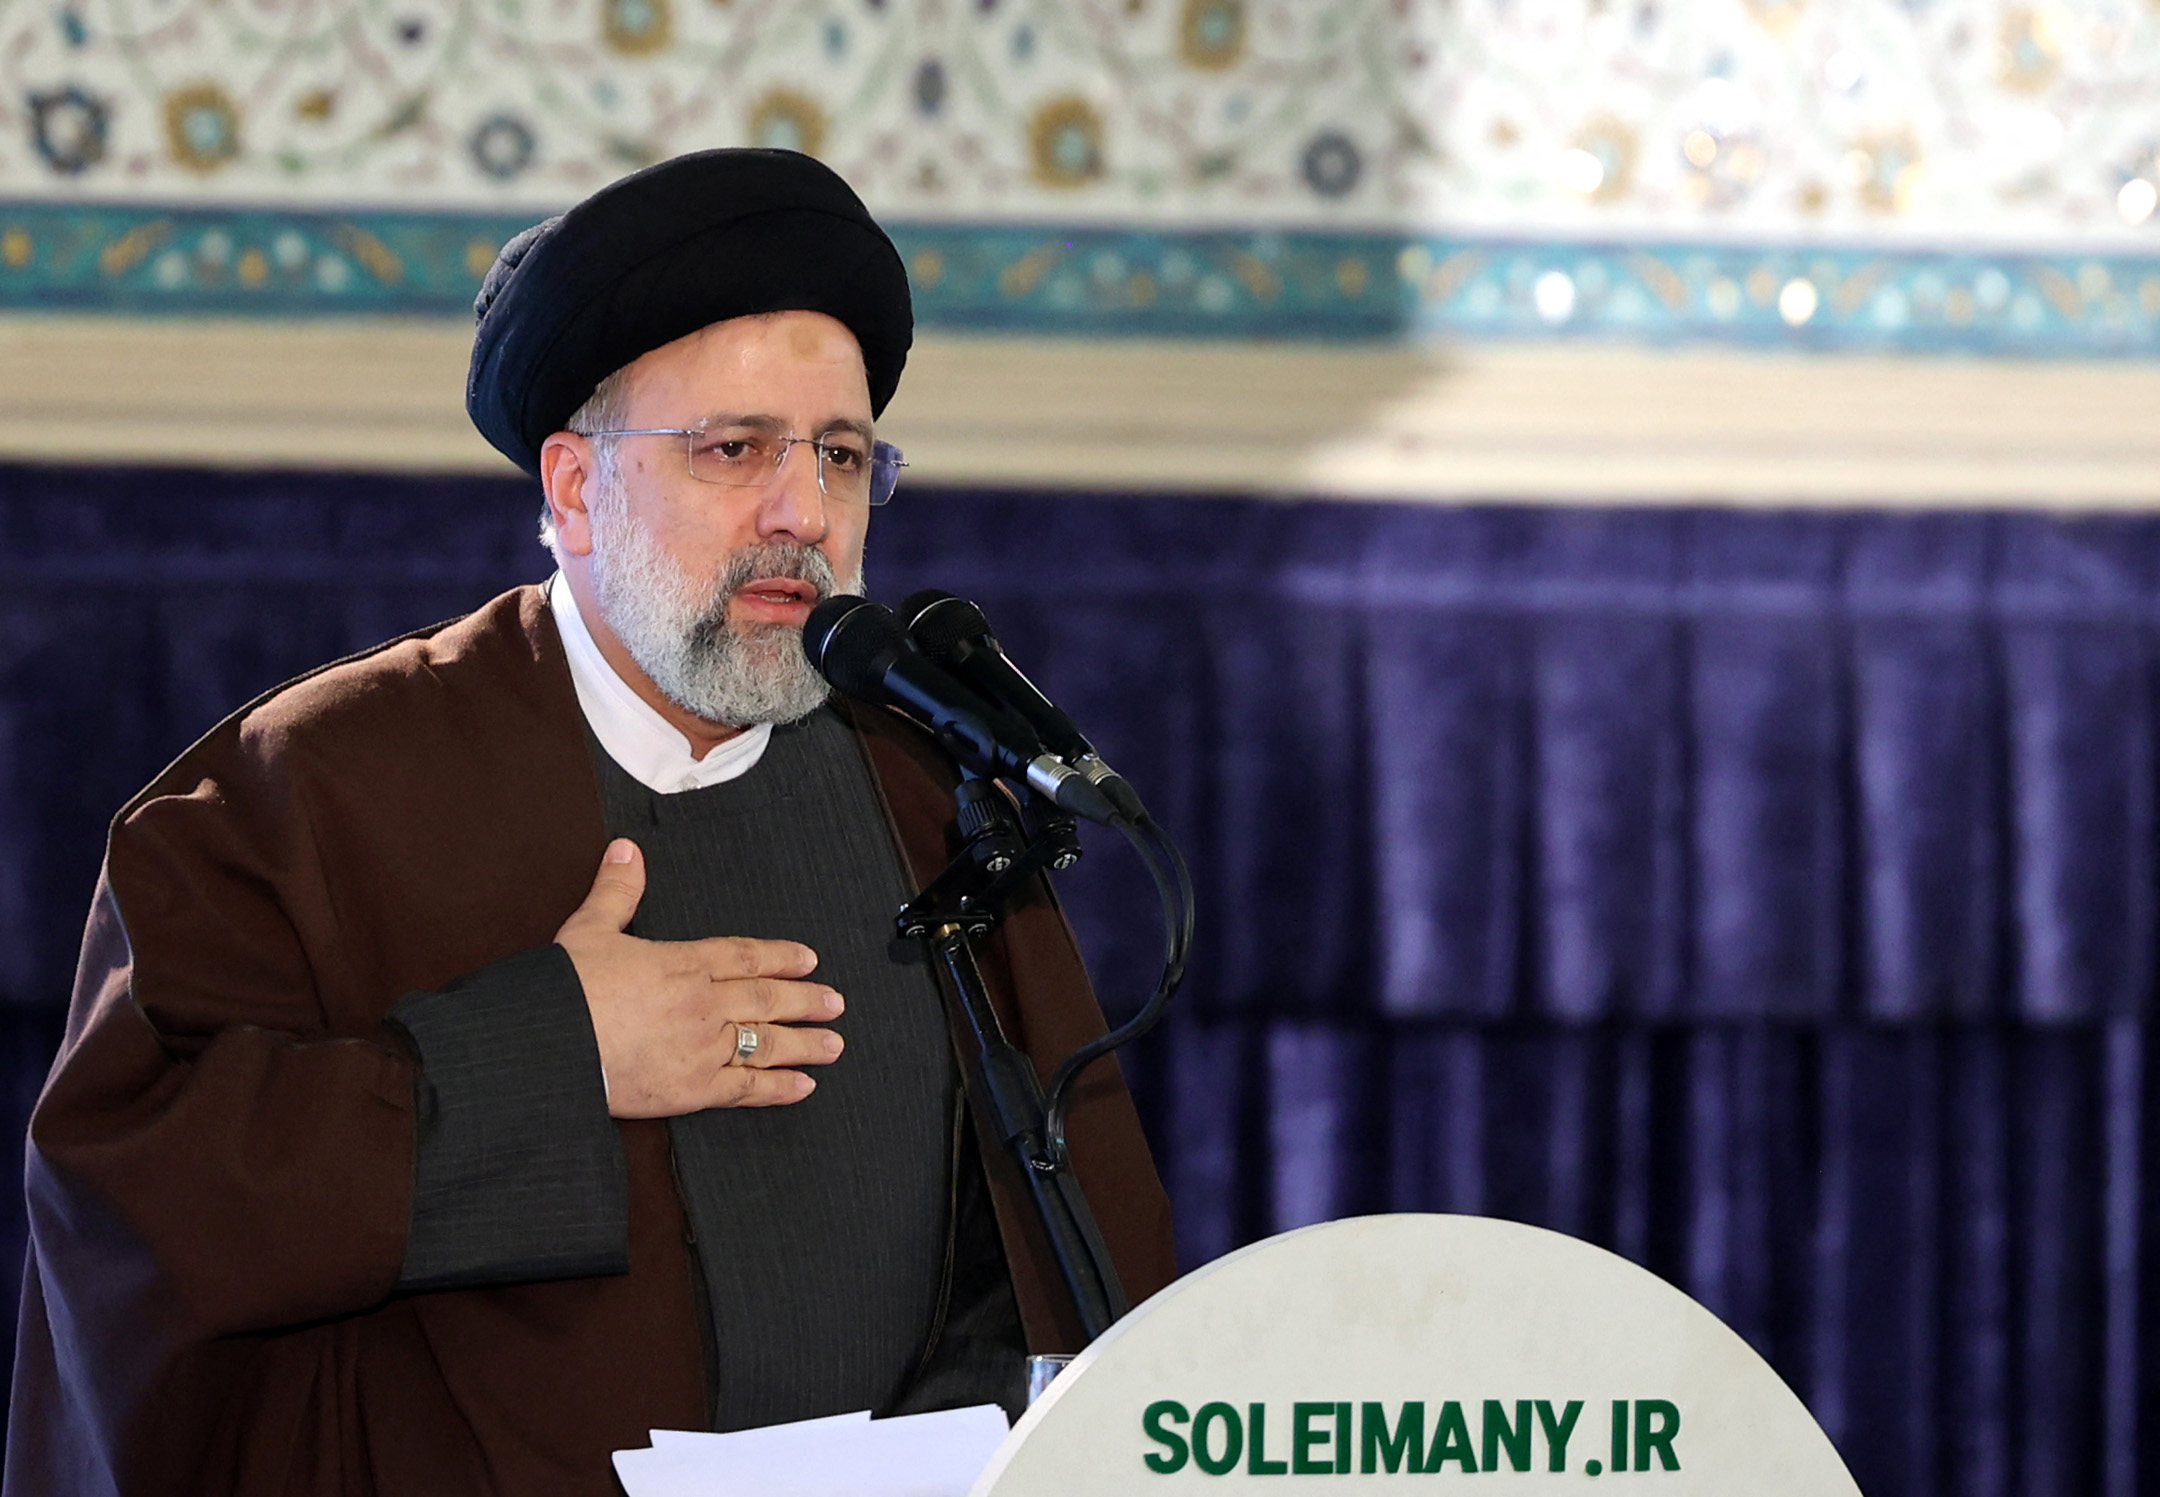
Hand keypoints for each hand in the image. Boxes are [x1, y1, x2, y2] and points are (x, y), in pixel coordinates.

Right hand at [555, 838, 844, 1117]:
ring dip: (804, 1044)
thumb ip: (617, 890)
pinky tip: (803, 1088)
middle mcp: (704, 1003)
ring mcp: (703, 1047)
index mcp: (683, 963)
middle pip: (766, 998)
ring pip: (766, 1043)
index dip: (780, 957)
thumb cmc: (565, 989)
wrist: (550, 1043)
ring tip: (834, 1044)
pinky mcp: (693, 1090)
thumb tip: (627, 849)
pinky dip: (778, 1089)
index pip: (744, 956)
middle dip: (805, 1000)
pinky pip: (746, 1088)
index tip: (809, 960)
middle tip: (836, 1002)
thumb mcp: (590, 928)